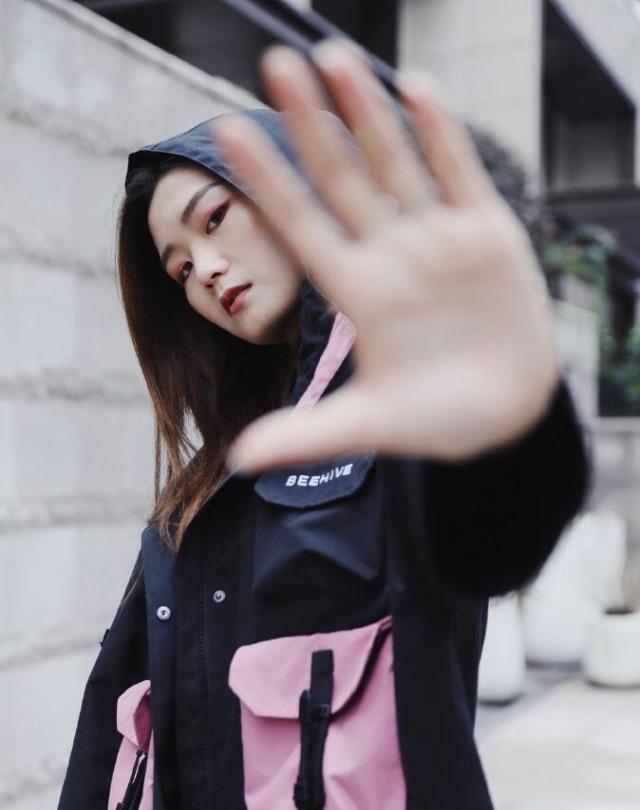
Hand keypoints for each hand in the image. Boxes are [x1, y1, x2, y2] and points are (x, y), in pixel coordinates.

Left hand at [215, 40, 559, 473]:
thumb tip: (241, 460)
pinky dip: (440, 134)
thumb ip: (312, 434)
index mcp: (358, 293)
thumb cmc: (440, 419)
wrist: (506, 413)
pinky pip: (459, 174)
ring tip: (334, 56)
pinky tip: (417, 88)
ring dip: (368, 110)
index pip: (302, 225)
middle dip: (312, 123)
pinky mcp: (486, 234)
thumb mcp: (376, 426)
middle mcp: (390, 255)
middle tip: (276, 65)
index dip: (268, 180)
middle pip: (342, 177)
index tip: (226, 133)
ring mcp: (437, 239)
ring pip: (396, 162)